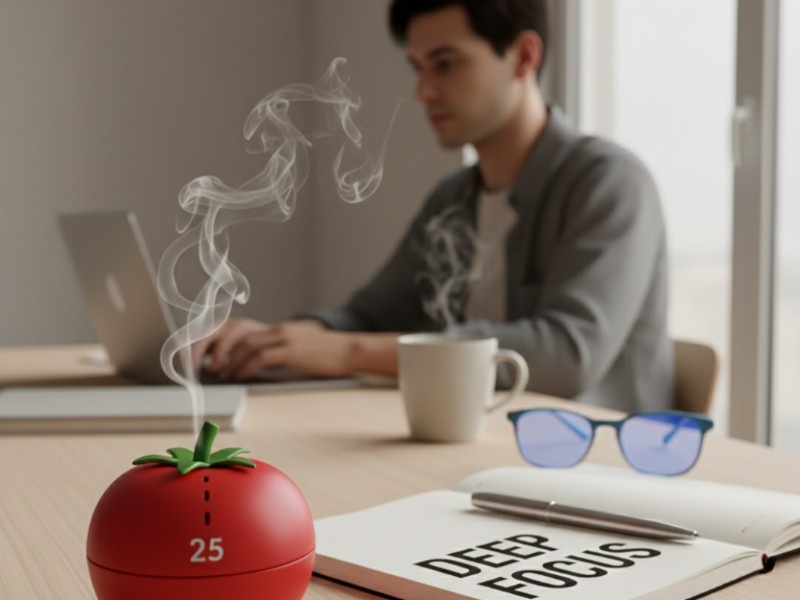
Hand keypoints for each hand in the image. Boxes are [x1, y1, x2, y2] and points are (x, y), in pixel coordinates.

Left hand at [193, 317, 357, 380]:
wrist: (350, 350)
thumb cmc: (325, 354)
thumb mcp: (298, 348)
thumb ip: (277, 350)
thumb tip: (253, 364)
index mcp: (276, 328)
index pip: (238, 327)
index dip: (217, 339)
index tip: (204, 353)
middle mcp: (277, 329)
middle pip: (235, 332)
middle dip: (214, 348)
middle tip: (203, 364)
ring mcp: (284, 338)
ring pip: (245, 345)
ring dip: (228, 361)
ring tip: (220, 374)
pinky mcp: (292, 350)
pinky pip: (261, 357)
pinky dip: (245, 367)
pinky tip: (239, 377)